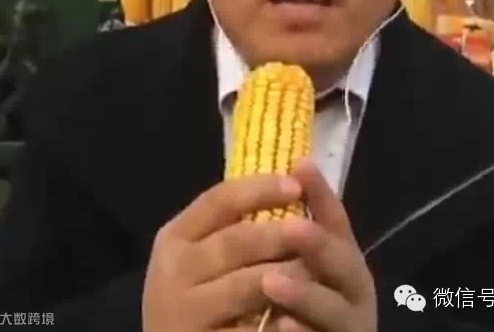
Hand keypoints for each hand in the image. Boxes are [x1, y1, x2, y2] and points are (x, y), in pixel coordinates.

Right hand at [141, 174, 310, 331]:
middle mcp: (174, 270)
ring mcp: (184, 311)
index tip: (295, 185)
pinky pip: (252, 327)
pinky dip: (281, 319)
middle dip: (281, 234)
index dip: (260, 189)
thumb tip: (290, 177)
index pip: (219, 200)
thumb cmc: (197, 291)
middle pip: (237, 240)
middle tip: (316, 230)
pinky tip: (302, 314)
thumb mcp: (202, 252)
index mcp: (175, 236)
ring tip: (319, 269)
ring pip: (249, 284)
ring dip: (291, 274)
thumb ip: (234, 222)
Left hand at [260, 160, 376, 331]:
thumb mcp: (302, 261)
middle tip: (292, 228)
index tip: (302, 164)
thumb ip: (293, 231)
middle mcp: (352, 286)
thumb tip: (275, 177)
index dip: (321, 193)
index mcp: (343, 257)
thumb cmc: (306, 302)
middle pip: (342, 261)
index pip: (335, 218)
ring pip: (333, 308)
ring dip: (303, 293)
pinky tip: (282, 326)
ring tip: (271, 281)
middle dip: (317, 243)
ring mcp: (348, 321)